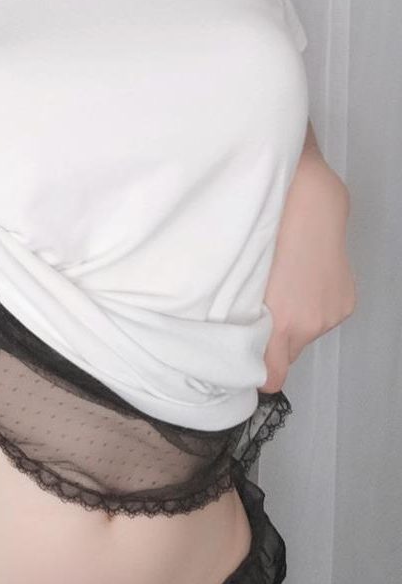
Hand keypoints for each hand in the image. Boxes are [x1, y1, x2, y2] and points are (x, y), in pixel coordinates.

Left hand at [261, 157, 356, 390]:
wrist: (309, 206)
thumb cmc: (266, 234)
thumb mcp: (244, 279)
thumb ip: (243, 317)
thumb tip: (239, 339)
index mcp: (280, 325)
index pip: (272, 377)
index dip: (257, 372)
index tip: (244, 363)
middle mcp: (310, 327)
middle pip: (287, 356)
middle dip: (273, 343)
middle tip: (259, 315)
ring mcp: (330, 316)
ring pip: (305, 335)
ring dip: (294, 323)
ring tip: (283, 289)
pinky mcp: (345, 304)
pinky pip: (322, 319)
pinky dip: (311, 308)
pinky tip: (303, 282)